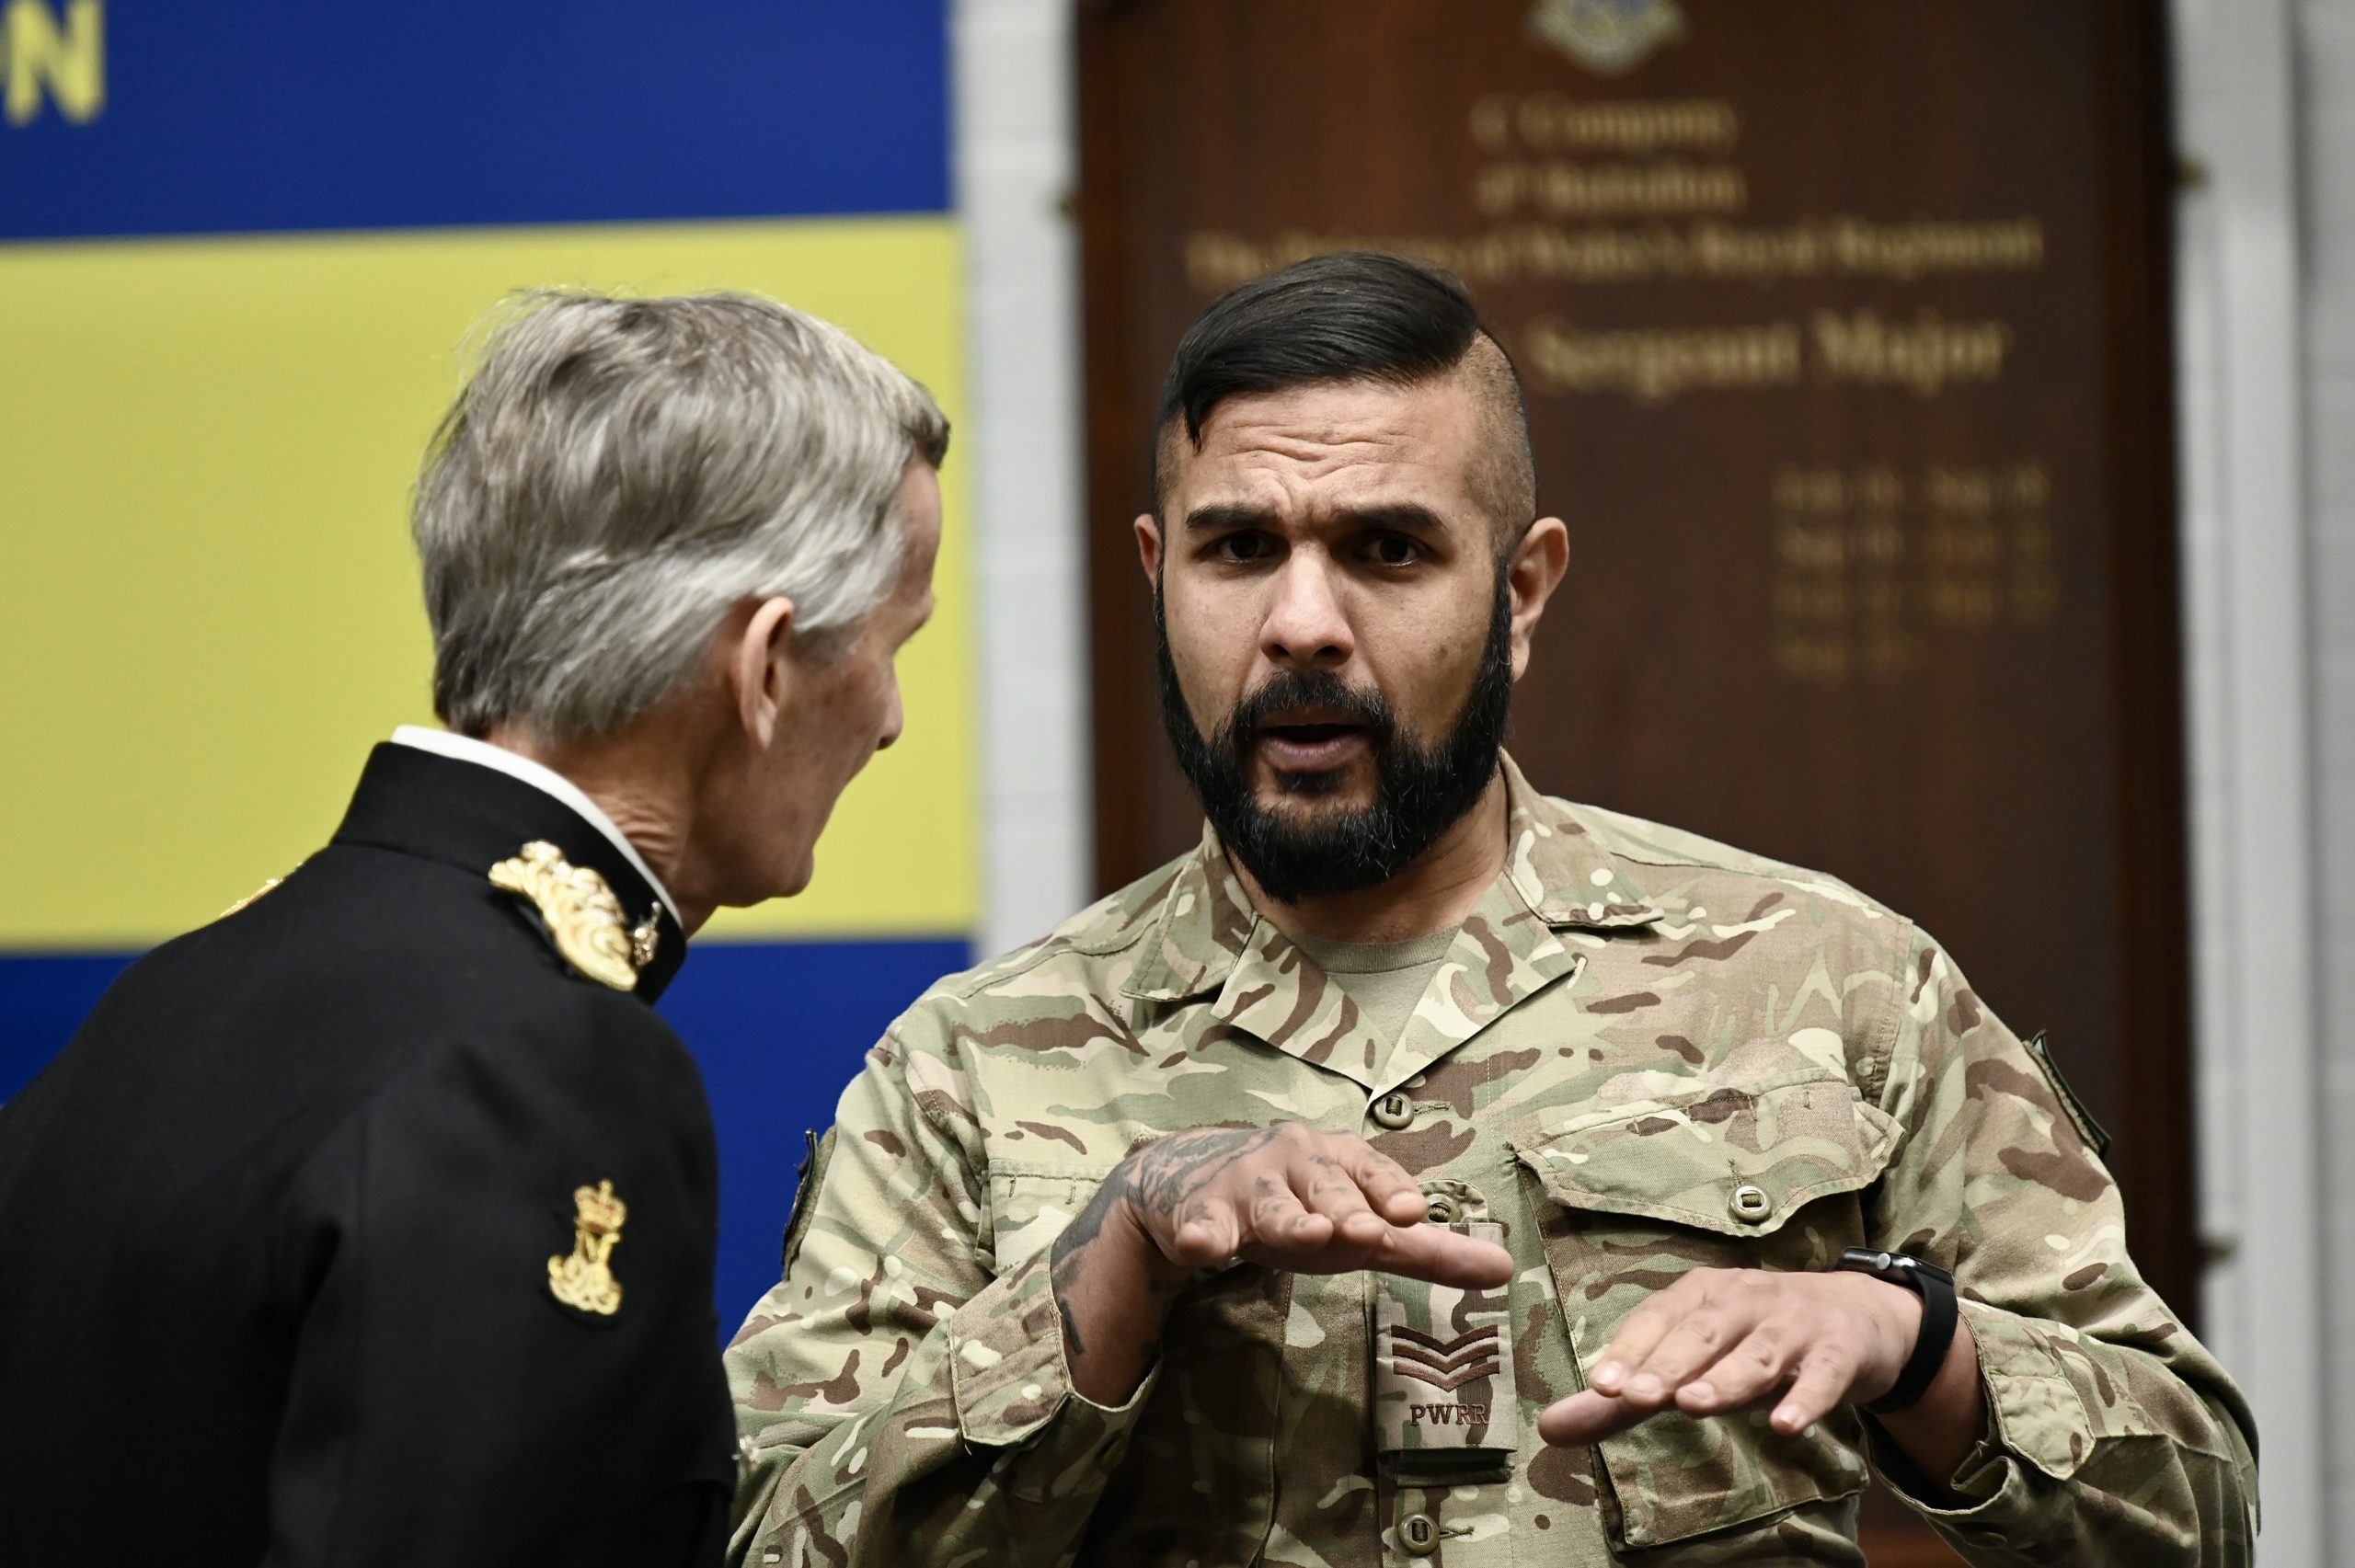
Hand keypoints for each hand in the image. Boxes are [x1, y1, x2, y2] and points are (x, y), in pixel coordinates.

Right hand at [1049, 1123, 1511, 1403]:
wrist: (1189, 1184)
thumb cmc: (1298, 1205)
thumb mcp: (1361, 1227)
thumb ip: (1427, 1250)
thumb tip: (1506, 1270)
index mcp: (1337, 1158)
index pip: (1371, 1170)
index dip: (1390, 1189)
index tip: (1413, 1211)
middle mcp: (1292, 1160)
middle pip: (1323, 1185)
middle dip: (1344, 1207)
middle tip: (1364, 1231)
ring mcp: (1242, 1184)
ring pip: (1269, 1204)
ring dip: (1287, 1218)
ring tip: (1307, 1235)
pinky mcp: (1196, 1212)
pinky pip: (1200, 1224)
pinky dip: (1201, 1234)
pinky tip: (1201, 1245)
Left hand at [1536, 1267, 1924, 1447]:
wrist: (1861, 1316)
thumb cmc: (1755, 1341)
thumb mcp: (1693, 1362)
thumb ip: (1624, 1399)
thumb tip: (1550, 1430)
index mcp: (1701, 1294)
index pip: (1657, 1319)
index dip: (1629, 1350)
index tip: (1600, 1386)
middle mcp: (1744, 1298)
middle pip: (1702, 1331)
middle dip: (1668, 1362)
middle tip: (1634, 1395)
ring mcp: (1795, 1321)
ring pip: (1757, 1350)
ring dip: (1726, 1376)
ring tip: (1694, 1405)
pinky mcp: (1839, 1349)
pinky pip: (1822, 1375)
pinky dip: (1805, 1398)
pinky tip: (1787, 1426)